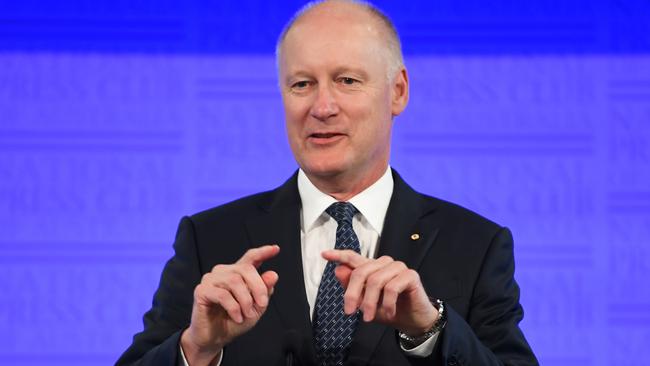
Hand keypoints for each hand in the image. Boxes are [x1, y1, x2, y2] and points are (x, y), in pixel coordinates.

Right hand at [181, 245, 279, 365]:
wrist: (215, 339)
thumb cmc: (234, 321)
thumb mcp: (256, 308)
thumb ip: (264, 291)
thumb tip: (273, 275)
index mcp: (237, 274)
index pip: (250, 258)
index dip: (263, 252)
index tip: (275, 249)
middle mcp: (223, 272)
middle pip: (245, 269)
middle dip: (258, 287)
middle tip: (262, 304)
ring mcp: (211, 280)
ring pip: (234, 281)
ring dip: (245, 300)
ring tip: (248, 314)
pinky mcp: (201, 291)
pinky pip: (222, 294)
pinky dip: (234, 307)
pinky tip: (238, 317)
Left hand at [321, 249, 436, 336]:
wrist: (412, 321)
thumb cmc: (387, 309)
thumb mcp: (364, 302)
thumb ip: (351, 287)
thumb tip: (338, 270)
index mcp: (371, 268)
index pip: (353, 257)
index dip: (338, 255)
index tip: (324, 254)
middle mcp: (383, 263)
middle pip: (361, 272)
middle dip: (352, 294)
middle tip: (349, 312)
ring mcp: (397, 267)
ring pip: (375, 281)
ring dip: (369, 302)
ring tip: (369, 317)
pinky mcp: (410, 275)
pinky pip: (392, 288)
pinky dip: (387, 304)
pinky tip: (388, 313)